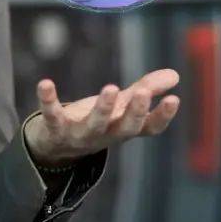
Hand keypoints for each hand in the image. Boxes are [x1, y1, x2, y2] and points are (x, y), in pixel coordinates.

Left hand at [24, 69, 180, 166]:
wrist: (56, 147)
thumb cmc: (96, 122)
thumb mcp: (121, 106)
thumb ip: (145, 90)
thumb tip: (175, 74)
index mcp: (123, 128)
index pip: (149, 128)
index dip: (161, 116)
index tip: (174, 99)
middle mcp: (106, 135)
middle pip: (125, 128)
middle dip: (134, 112)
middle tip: (142, 93)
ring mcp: (80, 134)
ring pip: (94, 125)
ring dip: (102, 108)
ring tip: (111, 88)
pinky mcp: (55, 129)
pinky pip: (52, 115)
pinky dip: (48, 100)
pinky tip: (45, 83)